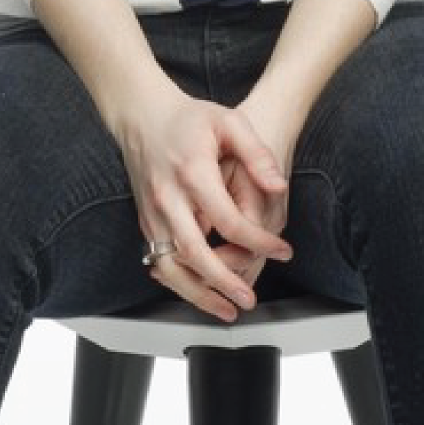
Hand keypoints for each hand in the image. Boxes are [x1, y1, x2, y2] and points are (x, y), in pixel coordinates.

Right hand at [114, 91, 291, 321]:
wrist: (141, 114)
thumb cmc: (188, 118)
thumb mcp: (229, 122)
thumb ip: (257, 153)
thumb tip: (279, 186)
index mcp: (192, 174)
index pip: (228, 220)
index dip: (258, 241)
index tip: (282, 250)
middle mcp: (168, 198)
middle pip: (194, 253)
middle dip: (223, 283)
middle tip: (249, 300)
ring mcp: (152, 212)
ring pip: (170, 266)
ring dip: (197, 294)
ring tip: (225, 310)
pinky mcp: (145, 221)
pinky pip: (159, 261)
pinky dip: (180, 283)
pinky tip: (200, 294)